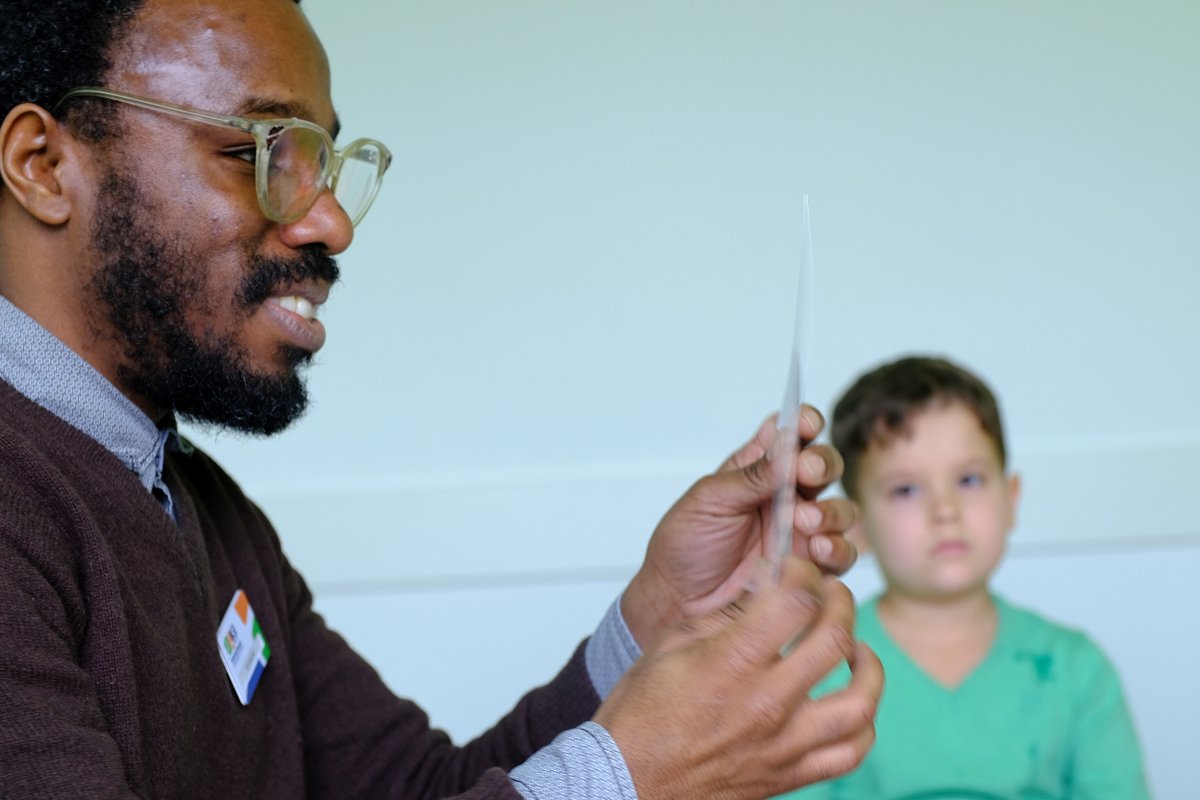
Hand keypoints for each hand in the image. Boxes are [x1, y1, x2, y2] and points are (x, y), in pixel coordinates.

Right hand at [595, 558, 882, 799]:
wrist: (628, 782)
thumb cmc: (640, 717)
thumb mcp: (670, 646)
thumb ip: (722, 616)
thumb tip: (761, 591)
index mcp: (731, 664)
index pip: (795, 602)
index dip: (804, 574)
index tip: (797, 570)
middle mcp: (765, 704)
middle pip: (835, 640)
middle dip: (841, 605)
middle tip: (832, 595)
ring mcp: (783, 744)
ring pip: (859, 702)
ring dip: (868, 666)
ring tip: (855, 648)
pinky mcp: (789, 775)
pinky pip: (850, 752)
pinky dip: (862, 724)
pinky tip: (851, 702)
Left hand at [623, 406, 857, 646]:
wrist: (677, 602)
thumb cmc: (685, 546)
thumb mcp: (709, 501)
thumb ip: (751, 475)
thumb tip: (786, 444)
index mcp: (757, 468)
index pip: (791, 434)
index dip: (804, 423)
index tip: (804, 425)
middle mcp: (785, 495)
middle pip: (824, 466)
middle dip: (822, 464)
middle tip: (806, 473)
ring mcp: (800, 531)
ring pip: (840, 510)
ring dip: (830, 511)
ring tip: (804, 521)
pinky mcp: (810, 568)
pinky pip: (841, 554)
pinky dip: (836, 548)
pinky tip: (815, 550)